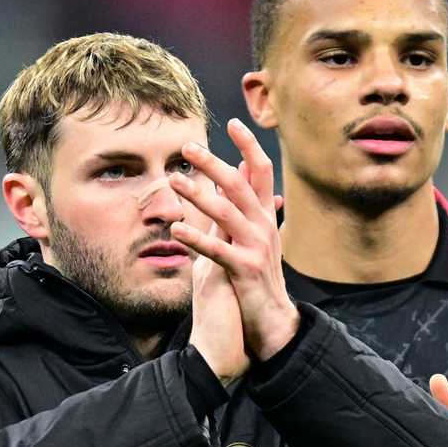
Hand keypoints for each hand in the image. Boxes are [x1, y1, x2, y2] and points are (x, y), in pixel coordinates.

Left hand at [171, 119, 299, 361]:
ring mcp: (256, 248)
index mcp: (264, 217)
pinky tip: (175, 229)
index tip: (233, 122)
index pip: (261, 171)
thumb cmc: (257, 280)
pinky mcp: (246, 271)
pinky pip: (218, 251)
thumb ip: (248, 206)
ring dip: (198, 195)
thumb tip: (242, 170)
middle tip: (187, 147)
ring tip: (172, 181)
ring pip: (227, 213)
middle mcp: (264, 227)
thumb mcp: (254, 239)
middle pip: (240, 185)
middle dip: (213, 164)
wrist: (275, 324)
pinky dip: (196, 238)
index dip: (249, 145)